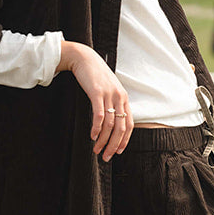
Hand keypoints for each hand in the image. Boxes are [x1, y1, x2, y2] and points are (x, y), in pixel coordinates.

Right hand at [57, 41, 131, 159]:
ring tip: (96, 150)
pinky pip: (99, 115)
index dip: (124, 140)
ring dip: (103, 140)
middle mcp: (119, 97)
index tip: (117, 152)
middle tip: (106, 156)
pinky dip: (96, 128)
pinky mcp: (96, 92)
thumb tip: (111, 122)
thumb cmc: (95, 75)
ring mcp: (109, 94)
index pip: (129, 124)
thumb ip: (112, 103)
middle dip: (113, 145)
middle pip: (120, 128)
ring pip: (109, 124)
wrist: (84, 58)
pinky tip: (92, 136)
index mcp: (123, 98)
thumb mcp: (108, 89)